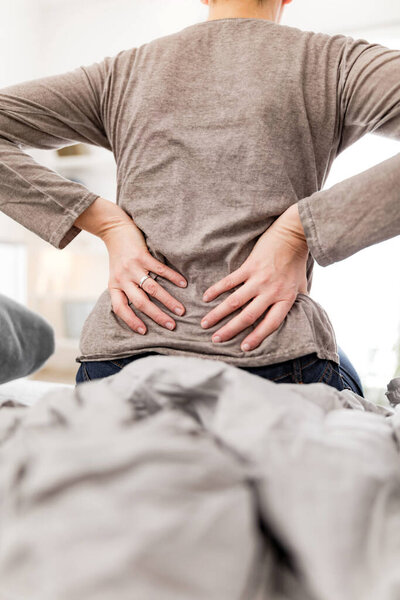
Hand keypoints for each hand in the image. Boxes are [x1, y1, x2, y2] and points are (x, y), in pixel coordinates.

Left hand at [104, 221, 187, 333]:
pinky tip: (183, 284)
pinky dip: (173, 278)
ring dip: (168, 301)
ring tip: (180, 310)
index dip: (131, 321)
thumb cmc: (119, 257)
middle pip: (140, 302)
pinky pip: (160, 270)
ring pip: (152, 288)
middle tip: (171, 326)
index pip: (120, 308)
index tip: (144, 332)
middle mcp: (122, 279)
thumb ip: (126, 291)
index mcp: (114, 286)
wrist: (115, 230)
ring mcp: (133, 267)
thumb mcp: (116, 276)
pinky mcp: (142, 256)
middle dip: (157, 316)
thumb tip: (143, 311)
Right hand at [200, 203, 308, 351]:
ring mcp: (259, 279)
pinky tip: (206, 298)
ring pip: (235, 302)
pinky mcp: (249, 266)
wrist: (293, 235)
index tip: (243, 348)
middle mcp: (271, 291)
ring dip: (218, 314)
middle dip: (230, 330)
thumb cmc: (297, 262)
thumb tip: (298, 316)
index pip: (270, 324)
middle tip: (216, 340)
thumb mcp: (301, 286)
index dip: (256, 337)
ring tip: (205, 324)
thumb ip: (296, 302)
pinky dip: (216, 290)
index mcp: (285, 299)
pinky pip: (229, 281)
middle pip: (248, 316)